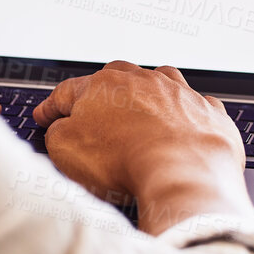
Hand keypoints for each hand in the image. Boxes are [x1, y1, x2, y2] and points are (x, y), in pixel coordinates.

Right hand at [33, 61, 253, 234]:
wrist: (182, 173)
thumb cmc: (125, 161)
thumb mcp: (65, 149)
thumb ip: (57, 133)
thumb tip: (60, 129)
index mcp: (103, 85)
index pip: (67, 92)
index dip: (52, 108)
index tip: (46, 118)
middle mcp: (143, 81)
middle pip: (116, 80)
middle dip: (102, 96)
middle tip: (92, 116)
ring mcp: (179, 94)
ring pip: (159, 84)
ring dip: (147, 97)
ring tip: (140, 114)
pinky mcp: (207, 114)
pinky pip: (195, 107)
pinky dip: (187, 116)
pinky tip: (182, 127)